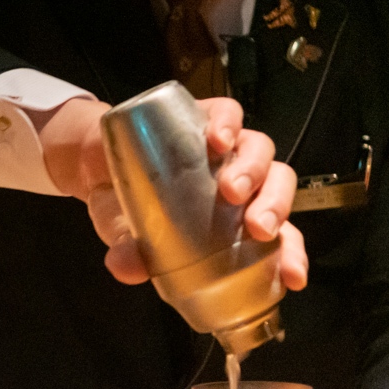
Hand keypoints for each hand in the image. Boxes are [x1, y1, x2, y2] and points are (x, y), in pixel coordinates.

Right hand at [39, 96, 307, 288]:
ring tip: (231, 189)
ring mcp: (225, 146)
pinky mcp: (205, 114)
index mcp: (236, 218)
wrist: (95, 163)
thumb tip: (128, 269)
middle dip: (276, 207)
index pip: (278, 236)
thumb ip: (131, 255)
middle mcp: (240, 179)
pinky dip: (229, 123)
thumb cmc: (125, 207)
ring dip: (253, 169)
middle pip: (278, 187)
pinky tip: (217, 139)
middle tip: (257, 227)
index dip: (291, 255)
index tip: (292, 276)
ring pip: (260, 150)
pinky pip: (229, 112)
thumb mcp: (124, 237)